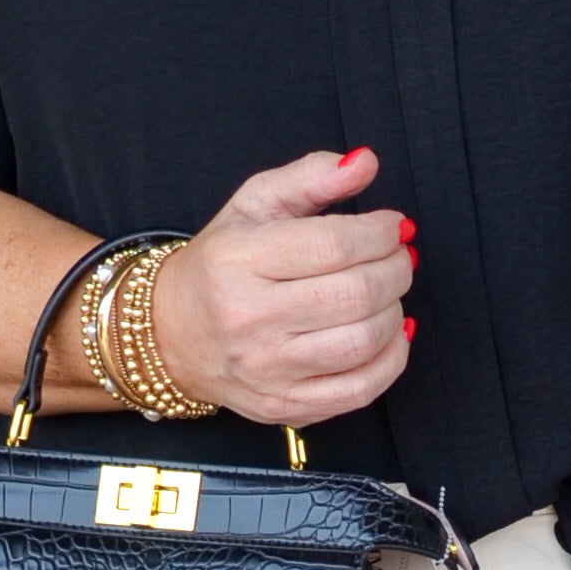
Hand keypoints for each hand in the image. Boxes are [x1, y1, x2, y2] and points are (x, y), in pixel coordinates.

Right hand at [152, 147, 413, 427]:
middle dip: (396, 269)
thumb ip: (311, 177)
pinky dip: (392, 358)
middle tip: (398, 257)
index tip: (391, 226)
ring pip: (364, 341)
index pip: (334, 245)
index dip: (380, 232)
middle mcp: (248, 318)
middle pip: (357, 294)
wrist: (172, 334)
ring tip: (388, 291)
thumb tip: (365, 162)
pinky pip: (361, 390)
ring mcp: (267, 369)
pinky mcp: (284, 406)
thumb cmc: (221, 265)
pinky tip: (389, 333)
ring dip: (396, 310)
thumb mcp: (254, 205)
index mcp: (237, 261)